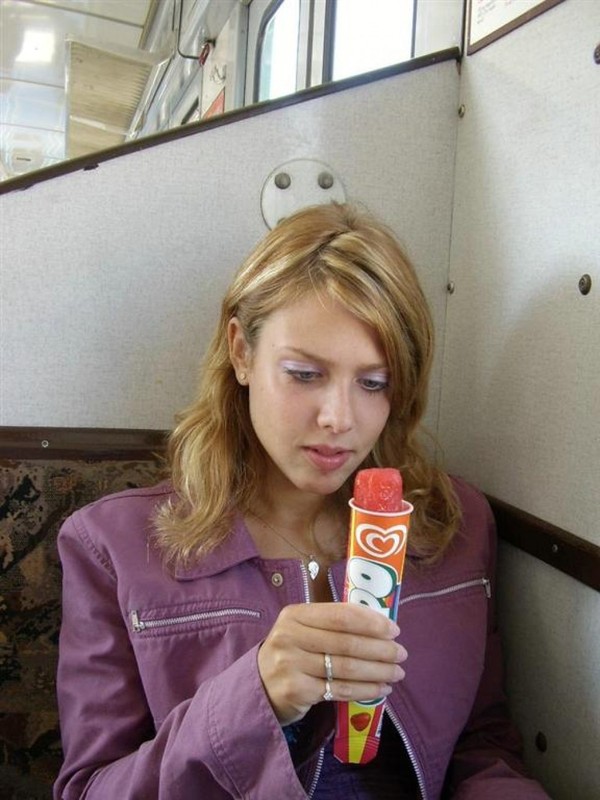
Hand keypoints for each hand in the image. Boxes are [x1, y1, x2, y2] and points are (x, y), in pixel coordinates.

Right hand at [257, 602, 406, 725]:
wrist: (259, 686)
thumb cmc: (292, 652)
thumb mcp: (303, 630)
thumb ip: (332, 624)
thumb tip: (380, 624)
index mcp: (295, 614)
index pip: (341, 615)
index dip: (371, 622)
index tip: (394, 630)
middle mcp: (290, 637)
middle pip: (346, 643)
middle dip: (380, 649)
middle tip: (401, 654)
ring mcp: (291, 665)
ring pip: (346, 668)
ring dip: (378, 671)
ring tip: (397, 672)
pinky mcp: (296, 691)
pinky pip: (339, 690)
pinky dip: (365, 690)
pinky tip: (381, 688)